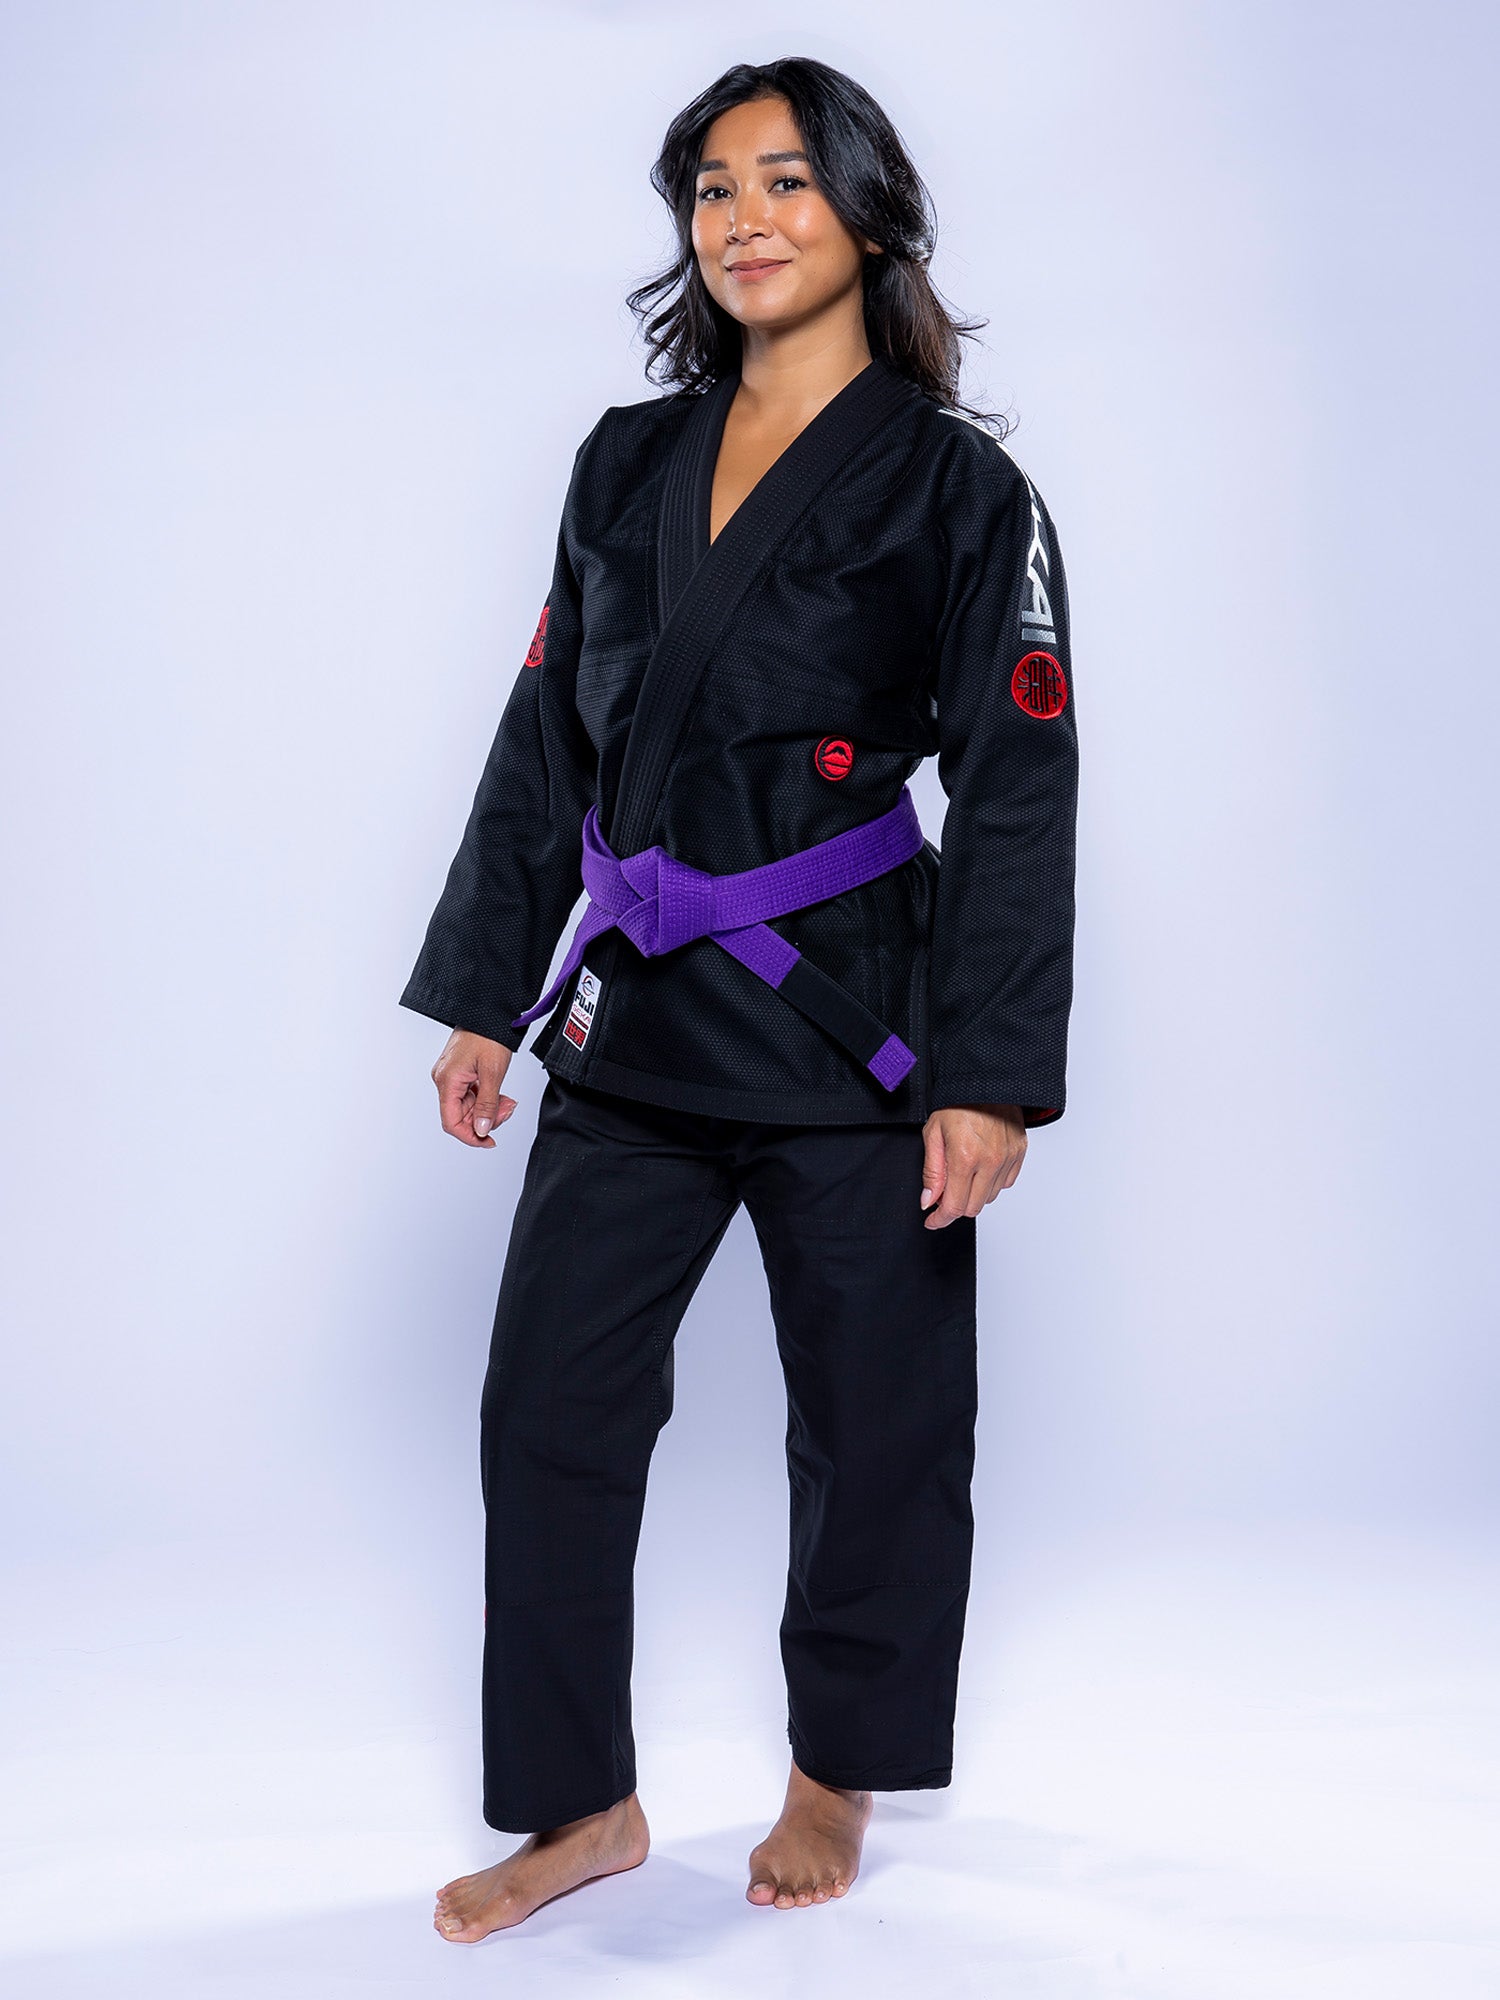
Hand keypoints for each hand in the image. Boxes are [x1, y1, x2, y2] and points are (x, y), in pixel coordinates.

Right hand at [431, 1030, 517, 1147]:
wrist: (488, 1010)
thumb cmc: (488, 1034)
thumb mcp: (493, 1073)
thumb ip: (487, 1104)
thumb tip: (482, 1130)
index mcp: (447, 1081)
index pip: (451, 1123)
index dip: (470, 1136)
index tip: (488, 1141)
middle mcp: (445, 1080)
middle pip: (462, 1115)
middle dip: (486, 1119)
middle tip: (508, 1111)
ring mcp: (451, 1076)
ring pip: (469, 1105)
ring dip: (489, 1109)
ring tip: (509, 1102)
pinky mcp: (460, 1071)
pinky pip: (472, 1093)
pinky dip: (487, 1098)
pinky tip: (501, 1095)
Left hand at [919, 1104, 1026, 1226]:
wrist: (986, 1081)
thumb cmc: (957, 1102)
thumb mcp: (933, 1133)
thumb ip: (932, 1171)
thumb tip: (929, 1200)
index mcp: (965, 1157)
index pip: (954, 1206)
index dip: (940, 1219)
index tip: (932, 1220)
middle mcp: (990, 1161)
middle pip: (973, 1208)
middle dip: (955, 1206)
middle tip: (943, 1194)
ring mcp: (1007, 1158)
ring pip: (989, 1198)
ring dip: (973, 1194)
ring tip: (963, 1173)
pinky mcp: (1019, 1153)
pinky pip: (1005, 1183)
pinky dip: (991, 1182)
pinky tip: (980, 1167)